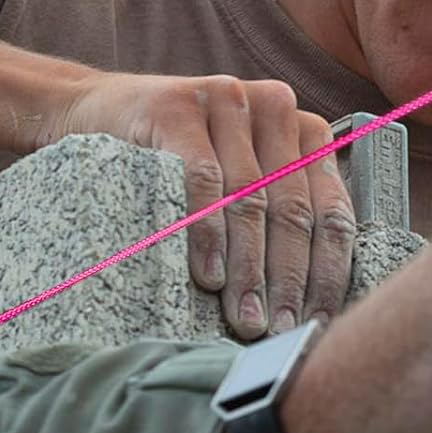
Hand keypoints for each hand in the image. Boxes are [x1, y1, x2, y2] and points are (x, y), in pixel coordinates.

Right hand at [49, 72, 355, 340]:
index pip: (331, 211)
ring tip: (245, 317)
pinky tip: (208, 277)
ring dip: (248, 268)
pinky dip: (208, 233)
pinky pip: (202, 180)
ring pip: (249, 199)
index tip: (317, 322)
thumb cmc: (184, 158)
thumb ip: (281, 217)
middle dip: (287, 280)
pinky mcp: (178, 108)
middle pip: (292, 209)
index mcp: (307, 131)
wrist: (100, 112)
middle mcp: (276, 108)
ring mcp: (227, 101)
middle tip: (278, 331)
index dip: (327, 273)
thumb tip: (308, 304)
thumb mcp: (244, 178)